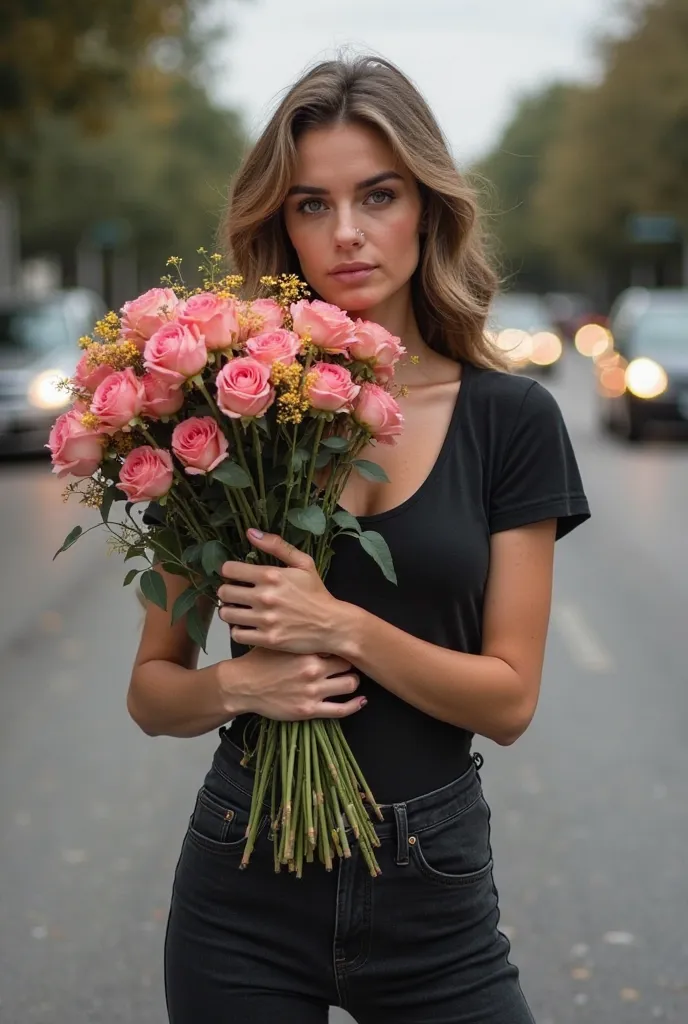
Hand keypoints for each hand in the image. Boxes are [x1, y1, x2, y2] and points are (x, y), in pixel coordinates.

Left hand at [217, 529, 341, 654]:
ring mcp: (265, 620)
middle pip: (224, 592)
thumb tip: (250, 532)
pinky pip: (237, 634)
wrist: (333, 625)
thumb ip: (276, 546)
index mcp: (271, 575)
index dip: (229, 571)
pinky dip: (238, 630)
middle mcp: (265, 597)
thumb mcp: (303, 563)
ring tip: (238, 610)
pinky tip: (246, 626)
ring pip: (227, 614)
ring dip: (229, 611)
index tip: (234, 576)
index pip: (230, 569)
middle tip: (234, 594)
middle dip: (226, 592)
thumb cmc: (317, 593)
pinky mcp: (267, 639)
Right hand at [232, 647, 365, 721]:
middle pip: (348, 664)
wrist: (242, 685)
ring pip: (350, 684)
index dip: (343, 646)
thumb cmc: (259, 661)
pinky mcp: (310, 710)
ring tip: (350, 680)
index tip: (346, 646)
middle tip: (348, 663)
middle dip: (350, 663)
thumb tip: (321, 628)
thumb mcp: (280, 642)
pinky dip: (355, 705)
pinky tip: (361, 701)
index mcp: (307, 651)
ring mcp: (313, 691)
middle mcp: (313, 670)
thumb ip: (301, 637)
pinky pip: (341, 709)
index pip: (339, 645)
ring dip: (353, 682)